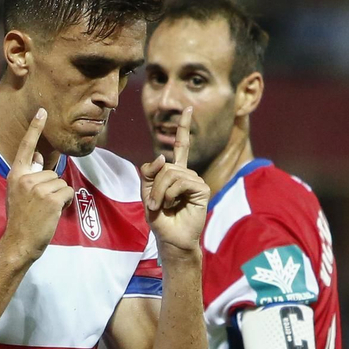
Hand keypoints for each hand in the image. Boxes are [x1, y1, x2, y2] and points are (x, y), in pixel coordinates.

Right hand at [0, 109, 72, 264]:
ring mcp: (38, 188)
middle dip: (51, 188)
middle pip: (52, 172)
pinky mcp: (51, 198)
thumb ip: (28, 174)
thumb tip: (37, 156)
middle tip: (38, 206)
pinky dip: (65, 203)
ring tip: (44, 210)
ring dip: (58, 196)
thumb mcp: (17, 193)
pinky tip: (53, 212)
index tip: (42, 111)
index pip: (26, 147)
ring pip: (61, 182)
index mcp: (16, 175)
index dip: (35, 128)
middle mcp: (25, 178)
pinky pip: (67, 192)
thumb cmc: (21, 219)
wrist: (19, 242)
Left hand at [141, 106, 208, 257]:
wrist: (171, 239)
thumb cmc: (160, 220)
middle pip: (164, 166)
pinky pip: (180, 182)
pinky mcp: (202, 188)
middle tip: (155, 206)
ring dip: (160, 193)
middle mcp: (187, 173)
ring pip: (170, 174)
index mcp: (176, 172)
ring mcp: (195, 180)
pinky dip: (170, 195)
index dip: (184, 127)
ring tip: (163, 207)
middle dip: (154, 187)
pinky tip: (173, 206)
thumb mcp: (146, 194)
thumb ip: (149, 174)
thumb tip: (163, 156)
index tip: (188, 109)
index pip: (181, 146)